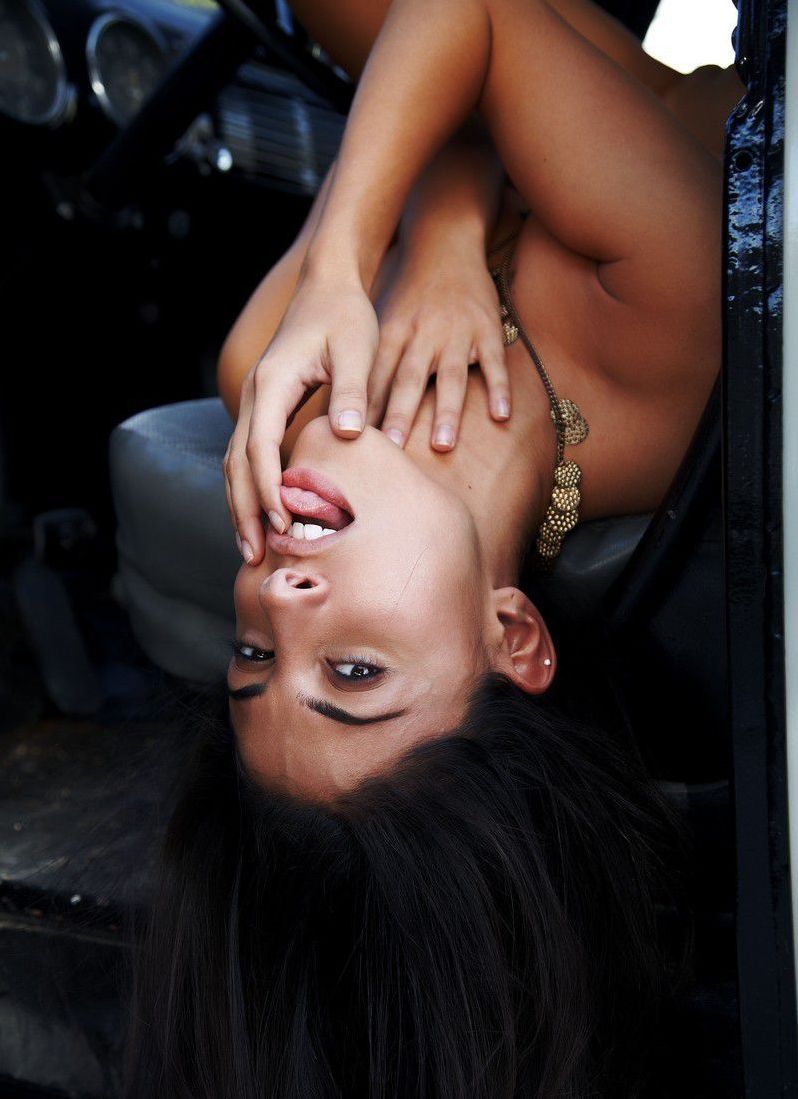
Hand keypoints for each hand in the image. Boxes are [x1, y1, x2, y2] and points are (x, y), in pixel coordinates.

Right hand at [224, 275, 378, 564]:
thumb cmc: (346, 316)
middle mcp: (256, 395)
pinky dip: (249, 488)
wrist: (328, 286)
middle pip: (236, 463)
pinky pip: (248, 455)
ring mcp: (256, 401)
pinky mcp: (266, 407)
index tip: (282, 524)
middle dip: (242, 511)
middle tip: (253, 556)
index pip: (260, 447)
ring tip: (251, 548)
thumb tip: (349, 435)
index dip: (268, 489)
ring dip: (240, 506)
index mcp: (273, 383)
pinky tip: (263, 515)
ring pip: (235, 463)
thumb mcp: (357, 347)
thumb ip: (353, 390)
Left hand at [368, 236, 509, 449]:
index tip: (357, 444)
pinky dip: (499, 388)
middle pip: (409, 381)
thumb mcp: (383, 324)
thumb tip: (347, 413)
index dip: (367, 410)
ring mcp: (456, 333)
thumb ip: (372, 367)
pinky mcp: (486, 329)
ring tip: (443, 446)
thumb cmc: (409, 298)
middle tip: (391, 450)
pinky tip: (500, 417)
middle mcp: (422, 335)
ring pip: (451, 377)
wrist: (444, 245)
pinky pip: (494, 362)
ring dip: (447, 411)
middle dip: (400, 416)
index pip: (376, 378)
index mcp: (392, 335)